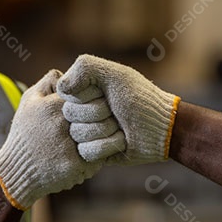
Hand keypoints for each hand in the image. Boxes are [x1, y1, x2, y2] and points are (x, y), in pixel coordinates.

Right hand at [0, 70, 114, 209]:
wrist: (15, 171)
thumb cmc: (25, 133)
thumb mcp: (29, 101)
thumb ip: (47, 82)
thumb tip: (65, 72)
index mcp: (54, 104)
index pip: (91, 92)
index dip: (98, 97)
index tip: (98, 104)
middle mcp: (62, 123)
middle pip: (101, 113)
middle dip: (107, 117)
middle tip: (107, 123)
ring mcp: (68, 145)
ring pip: (103, 136)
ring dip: (106, 138)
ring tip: (100, 141)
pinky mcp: (73, 166)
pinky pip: (98, 159)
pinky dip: (97, 160)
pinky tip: (89, 159)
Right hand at [57, 54, 179, 165]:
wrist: (160, 128)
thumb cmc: (140, 98)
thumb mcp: (115, 74)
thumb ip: (84, 68)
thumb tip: (61, 88)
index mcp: (82, 91)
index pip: (65, 94)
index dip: (87, 95)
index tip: (106, 94)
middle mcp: (80, 111)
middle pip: (70, 115)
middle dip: (98, 113)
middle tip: (115, 112)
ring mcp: (85, 133)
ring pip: (78, 134)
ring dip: (105, 130)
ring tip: (119, 126)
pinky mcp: (92, 153)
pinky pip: (87, 152)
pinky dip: (108, 146)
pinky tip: (121, 141)